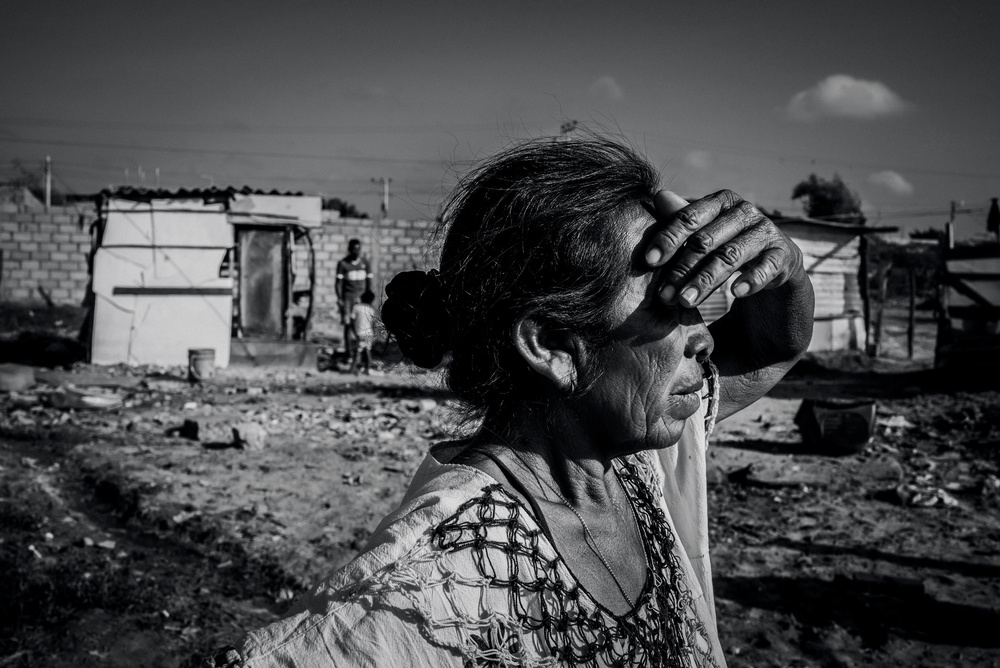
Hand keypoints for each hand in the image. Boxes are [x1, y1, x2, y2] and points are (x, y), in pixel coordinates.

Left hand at [644, 190, 803, 307]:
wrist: (774, 261)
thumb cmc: (728, 243)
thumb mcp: (705, 232)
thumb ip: (682, 219)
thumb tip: (658, 196)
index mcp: (721, 201)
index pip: (690, 217)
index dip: (668, 238)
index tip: (649, 261)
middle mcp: (745, 211)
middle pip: (706, 240)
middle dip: (682, 269)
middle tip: (664, 295)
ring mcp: (766, 231)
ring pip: (730, 256)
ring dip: (706, 280)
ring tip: (686, 301)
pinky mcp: (784, 254)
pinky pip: (766, 267)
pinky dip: (751, 279)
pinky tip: (736, 293)